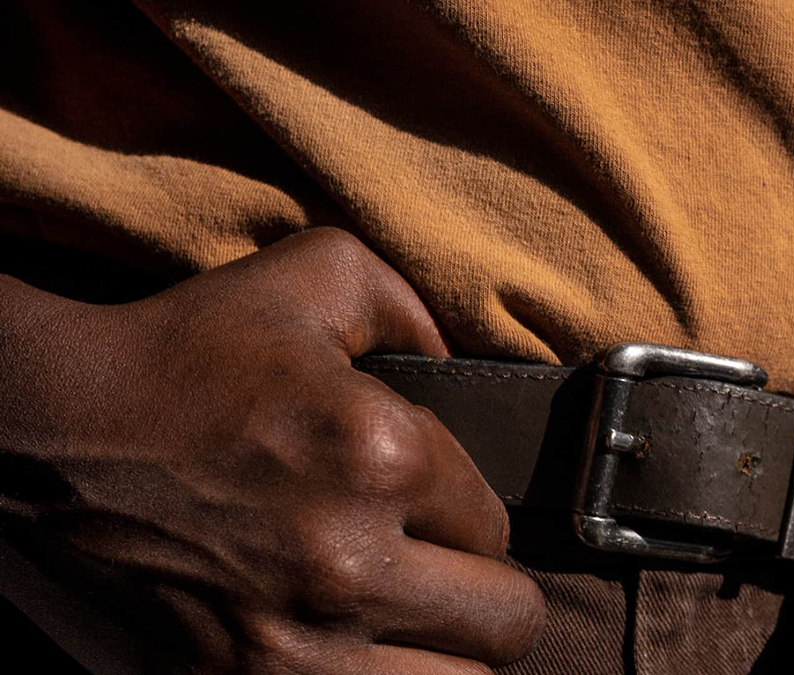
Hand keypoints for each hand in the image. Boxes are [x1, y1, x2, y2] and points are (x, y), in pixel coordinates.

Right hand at [0, 228, 543, 672]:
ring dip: (445, 648)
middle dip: (482, 589)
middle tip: (441, 562)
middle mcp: (347, 561)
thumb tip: (464, 364)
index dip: (470, 511)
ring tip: (409, 610)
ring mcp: (292, 640)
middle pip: (505, 623)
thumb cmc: (187, 354)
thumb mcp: (318, 274)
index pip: (499, 528)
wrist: (58, 425)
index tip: (430, 499)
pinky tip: (356, 639)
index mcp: (381, 456)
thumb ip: (417, 308)